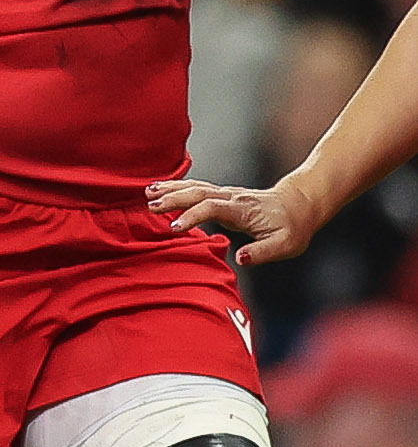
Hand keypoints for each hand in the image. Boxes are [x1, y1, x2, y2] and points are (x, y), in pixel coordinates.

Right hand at [149, 173, 320, 265]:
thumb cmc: (292, 227)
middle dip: (174, 198)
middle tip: (150, 207)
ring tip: (148, 193)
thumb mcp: (286, 245)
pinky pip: (196, 188)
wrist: (299, 205)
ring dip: (171, 189)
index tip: (174, 229)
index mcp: (243, 210)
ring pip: (195, 187)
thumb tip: (240, 259)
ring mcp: (226, 194)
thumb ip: (263, 252)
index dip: (192, 216)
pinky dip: (176, 187)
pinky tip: (160, 188)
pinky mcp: (221, 195)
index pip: (212, 207)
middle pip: (198, 192)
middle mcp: (232, 197)